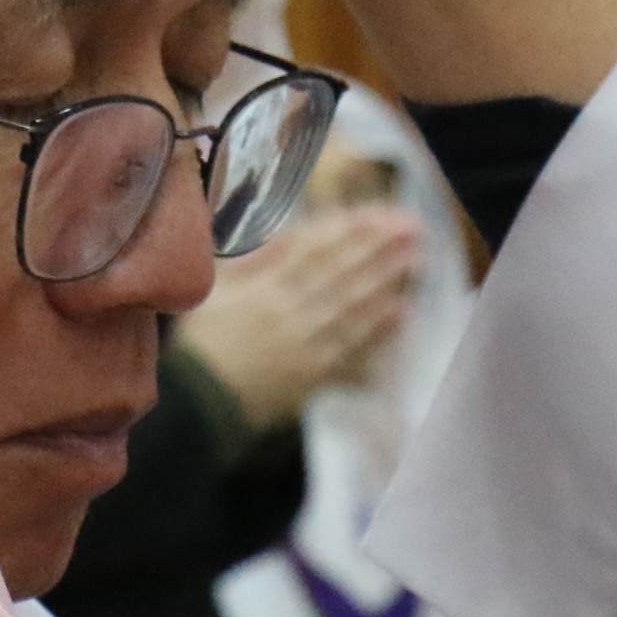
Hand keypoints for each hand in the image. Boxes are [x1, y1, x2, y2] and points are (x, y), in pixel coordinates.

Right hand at [173, 204, 425, 431]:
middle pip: (340, 273)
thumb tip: (286, 235)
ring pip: (352, 306)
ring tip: (416, 260)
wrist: (200, 403)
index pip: (312, 250)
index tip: (374, 213)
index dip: (345, 230)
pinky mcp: (316, 374)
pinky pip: (352, 349)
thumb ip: (250, 263)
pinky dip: (378, 330)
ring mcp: (306, 343)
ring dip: (386, 280)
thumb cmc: (201, 345)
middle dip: (377, 247)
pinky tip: (402, 312)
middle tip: (411, 226)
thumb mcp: (214, 293)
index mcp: (263, 288)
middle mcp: (290, 310)